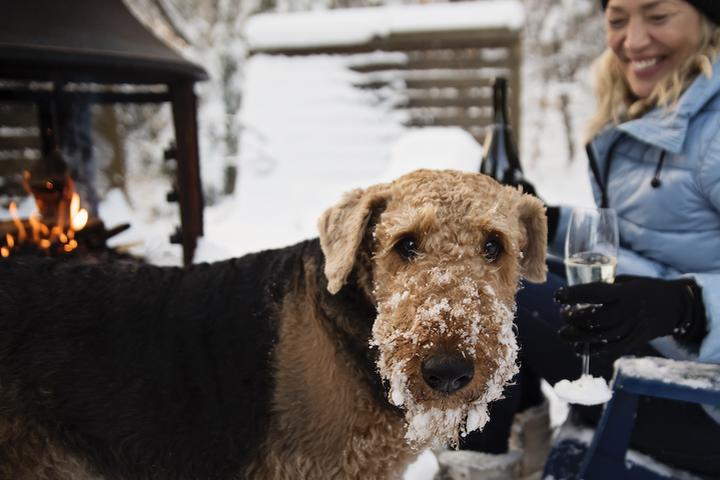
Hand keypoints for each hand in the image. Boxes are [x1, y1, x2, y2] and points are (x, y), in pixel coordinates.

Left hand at [554, 275, 705, 355]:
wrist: (677, 306)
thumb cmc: (647, 289)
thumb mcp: (628, 281)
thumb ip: (606, 287)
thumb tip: (578, 292)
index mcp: (626, 292)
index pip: (595, 293)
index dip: (574, 295)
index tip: (558, 296)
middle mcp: (629, 311)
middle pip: (596, 318)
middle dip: (574, 318)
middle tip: (564, 315)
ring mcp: (632, 328)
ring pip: (601, 336)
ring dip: (578, 337)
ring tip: (564, 333)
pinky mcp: (635, 341)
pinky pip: (612, 349)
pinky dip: (593, 350)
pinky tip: (579, 348)